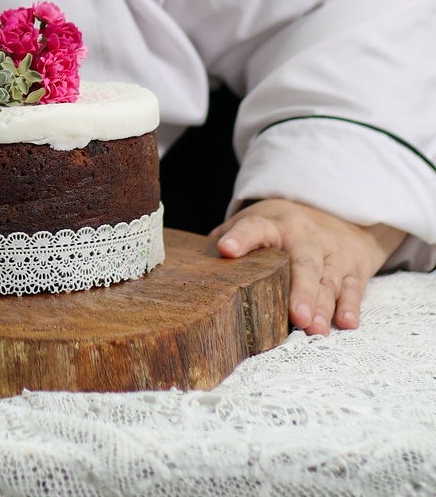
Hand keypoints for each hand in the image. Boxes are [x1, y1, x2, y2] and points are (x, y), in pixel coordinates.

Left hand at [210, 198, 404, 335]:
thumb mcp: (258, 223)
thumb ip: (229, 239)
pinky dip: (350, 306)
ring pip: (328, 279)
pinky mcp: (353, 268)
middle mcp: (304, 237)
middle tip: (296, 315)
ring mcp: (331, 252)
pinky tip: (345, 322)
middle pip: (303, 262)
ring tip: (314, 328)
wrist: (339, 216)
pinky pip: (353, 288)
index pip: (254, 227)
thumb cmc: (284, 229)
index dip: (240, 238)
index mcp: (273, 224)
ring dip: (322, 305)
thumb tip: (191, 264)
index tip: (226, 249)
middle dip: (300, 289)